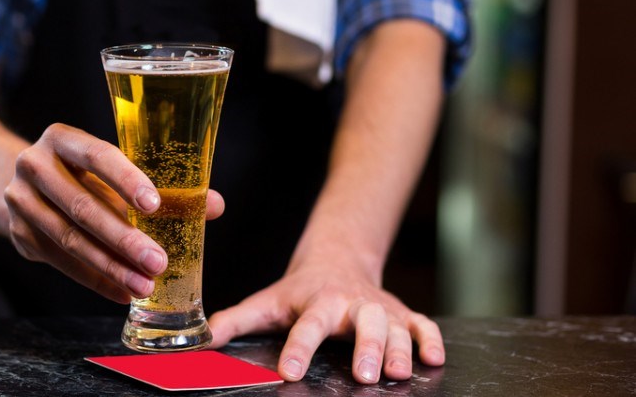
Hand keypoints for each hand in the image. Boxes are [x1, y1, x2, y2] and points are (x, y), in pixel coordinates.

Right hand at [4, 123, 224, 303]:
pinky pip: (60, 262)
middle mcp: (34, 164)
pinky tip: (121, 292)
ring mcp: (20, 201)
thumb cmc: (85, 174)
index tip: (155, 205)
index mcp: (62, 138)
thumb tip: (214, 205)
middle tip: (158, 261)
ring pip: (69, 239)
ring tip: (144, 284)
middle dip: (124, 238)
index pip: (97, 155)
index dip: (126, 180)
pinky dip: (94, 280)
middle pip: (82, 206)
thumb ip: (162, 186)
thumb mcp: (114, 170)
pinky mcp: (18, 234)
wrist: (26, 184)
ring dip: (110, 267)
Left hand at [208, 250, 444, 384]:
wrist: (336, 259)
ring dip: (397, 348)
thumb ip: (235, 321)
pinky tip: (434, 359)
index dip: (298, 349)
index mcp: (316, 302)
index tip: (290, 371)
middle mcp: (351, 304)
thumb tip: (202, 341)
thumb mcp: (266, 302)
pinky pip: (422, 324)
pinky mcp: (401, 313)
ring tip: (396, 373)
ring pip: (394, 326)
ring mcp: (379, 308)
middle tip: (363, 376)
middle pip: (362, 323)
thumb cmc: (298, 291)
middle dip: (365, 347)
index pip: (307, 326)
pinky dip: (430, 339)